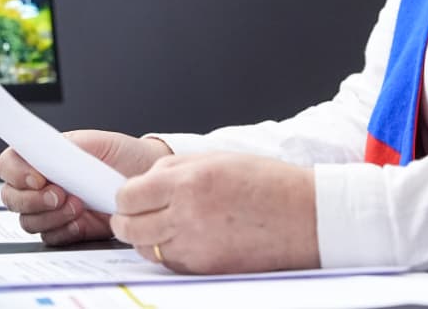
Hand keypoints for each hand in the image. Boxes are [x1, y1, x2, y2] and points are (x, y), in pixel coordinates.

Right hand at [0, 130, 171, 244]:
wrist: (147, 178)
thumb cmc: (123, 155)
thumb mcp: (99, 143)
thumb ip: (69, 147)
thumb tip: (44, 154)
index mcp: (43, 157)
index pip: (9, 164)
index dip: (16, 173)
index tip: (38, 178)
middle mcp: (42, 184)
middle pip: (11, 197)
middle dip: (32, 200)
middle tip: (60, 195)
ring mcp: (52, 209)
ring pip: (28, 221)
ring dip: (50, 216)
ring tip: (78, 206)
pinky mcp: (66, 230)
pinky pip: (50, 237)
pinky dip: (62, 231)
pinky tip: (80, 222)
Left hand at [110, 152, 318, 273]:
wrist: (303, 216)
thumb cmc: (267, 183)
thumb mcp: (215, 159)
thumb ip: (174, 170)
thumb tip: (143, 181)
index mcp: (188, 182)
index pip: (129, 195)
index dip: (125, 196)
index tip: (129, 196)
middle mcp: (187, 215)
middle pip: (129, 226)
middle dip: (126, 220)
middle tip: (132, 215)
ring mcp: (195, 246)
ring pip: (146, 248)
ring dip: (146, 237)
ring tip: (160, 226)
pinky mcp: (206, 268)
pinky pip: (170, 263)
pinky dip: (168, 252)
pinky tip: (183, 239)